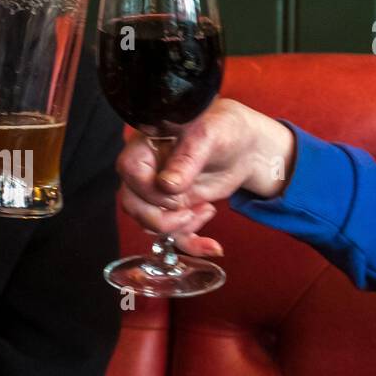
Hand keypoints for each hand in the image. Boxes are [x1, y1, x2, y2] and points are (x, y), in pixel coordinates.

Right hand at [116, 98, 296, 255]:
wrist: (245, 146)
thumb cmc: (224, 129)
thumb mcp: (209, 137)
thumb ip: (187, 159)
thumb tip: (167, 185)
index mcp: (147, 144)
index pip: (129, 170)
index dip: (150, 189)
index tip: (176, 191)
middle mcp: (148, 170)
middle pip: (133, 203)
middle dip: (161, 218)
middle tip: (187, 211)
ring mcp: (160, 192)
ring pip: (149, 223)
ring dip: (179, 228)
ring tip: (206, 210)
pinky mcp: (175, 209)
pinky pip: (172, 234)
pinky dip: (192, 244)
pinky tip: (212, 246)